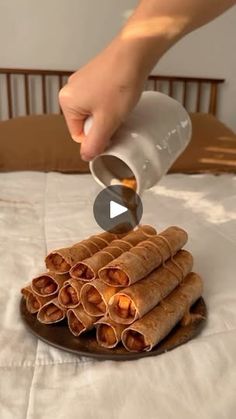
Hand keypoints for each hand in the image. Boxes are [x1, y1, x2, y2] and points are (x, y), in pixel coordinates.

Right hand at [59, 39, 144, 160]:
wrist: (134, 52)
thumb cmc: (119, 86)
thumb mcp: (107, 121)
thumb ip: (94, 143)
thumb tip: (85, 157)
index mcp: (66, 103)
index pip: (78, 134)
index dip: (96, 138)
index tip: (112, 131)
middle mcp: (70, 91)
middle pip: (85, 123)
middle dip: (102, 125)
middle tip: (118, 118)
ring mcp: (81, 81)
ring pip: (94, 111)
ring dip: (108, 114)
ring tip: (121, 106)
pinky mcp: (94, 75)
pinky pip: (99, 99)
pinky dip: (110, 102)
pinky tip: (121, 97)